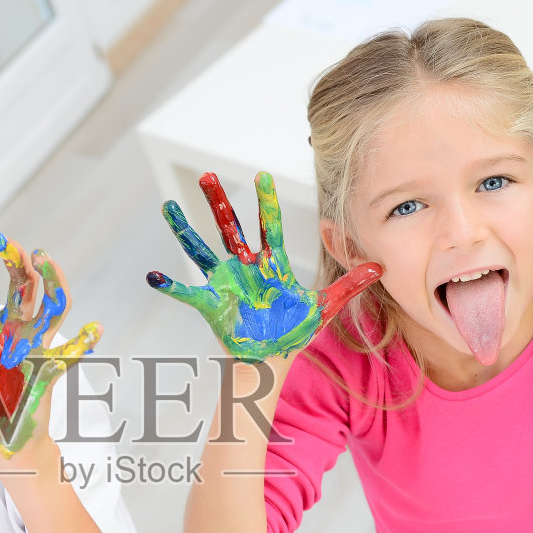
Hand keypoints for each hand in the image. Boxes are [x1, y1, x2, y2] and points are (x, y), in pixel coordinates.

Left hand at [0, 232, 100, 457]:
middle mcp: (12, 332)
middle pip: (19, 285)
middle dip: (13, 259)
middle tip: (1, 239)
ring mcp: (34, 349)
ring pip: (49, 306)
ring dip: (51, 281)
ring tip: (43, 259)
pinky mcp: (48, 372)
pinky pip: (70, 355)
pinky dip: (83, 343)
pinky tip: (94, 329)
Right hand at [145, 171, 381, 360]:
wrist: (271, 358)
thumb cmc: (294, 330)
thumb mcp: (324, 306)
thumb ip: (350, 284)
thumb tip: (380, 266)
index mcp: (271, 263)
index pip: (269, 225)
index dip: (267, 202)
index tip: (263, 176)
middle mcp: (245, 266)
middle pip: (230, 227)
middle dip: (219, 201)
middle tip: (208, 174)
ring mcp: (225, 282)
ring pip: (202, 249)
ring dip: (185, 230)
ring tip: (168, 207)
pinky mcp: (211, 303)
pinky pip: (187, 293)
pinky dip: (170, 286)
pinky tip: (152, 275)